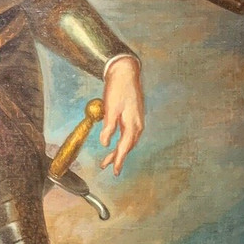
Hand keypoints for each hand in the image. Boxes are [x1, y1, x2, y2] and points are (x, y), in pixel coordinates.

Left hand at [98, 56, 144, 175]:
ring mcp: (137, 119)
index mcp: (133, 124)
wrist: (125, 72)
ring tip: (108, 158)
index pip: (125, 147)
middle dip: (117, 157)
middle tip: (106, 166)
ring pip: (128, 140)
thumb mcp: (110, 109)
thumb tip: (105, 144)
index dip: (119, 160)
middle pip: (127, 146)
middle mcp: (138, 124)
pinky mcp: (134, 115)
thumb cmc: (117, 89)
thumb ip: (109, 127)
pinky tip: (116, 142)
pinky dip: (122, 141)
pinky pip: (129, 133)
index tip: (114, 171)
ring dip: (119, 150)